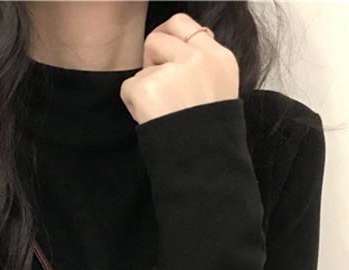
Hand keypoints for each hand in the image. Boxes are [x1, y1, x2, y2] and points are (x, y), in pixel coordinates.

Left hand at [120, 13, 239, 124]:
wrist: (202, 164)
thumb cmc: (207, 136)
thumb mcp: (219, 91)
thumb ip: (200, 66)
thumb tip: (175, 50)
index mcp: (219, 58)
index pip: (183, 25)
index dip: (168, 38)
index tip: (162, 54)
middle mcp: (197, 59)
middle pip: (157, 39)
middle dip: (152, 60)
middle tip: (160, 89)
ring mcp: (172, 72)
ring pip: (142, 68)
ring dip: (146, 88)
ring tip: (163, 113)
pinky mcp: (148, 88)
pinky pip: (129, 88)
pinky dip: (134, 105)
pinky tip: (152, 119)